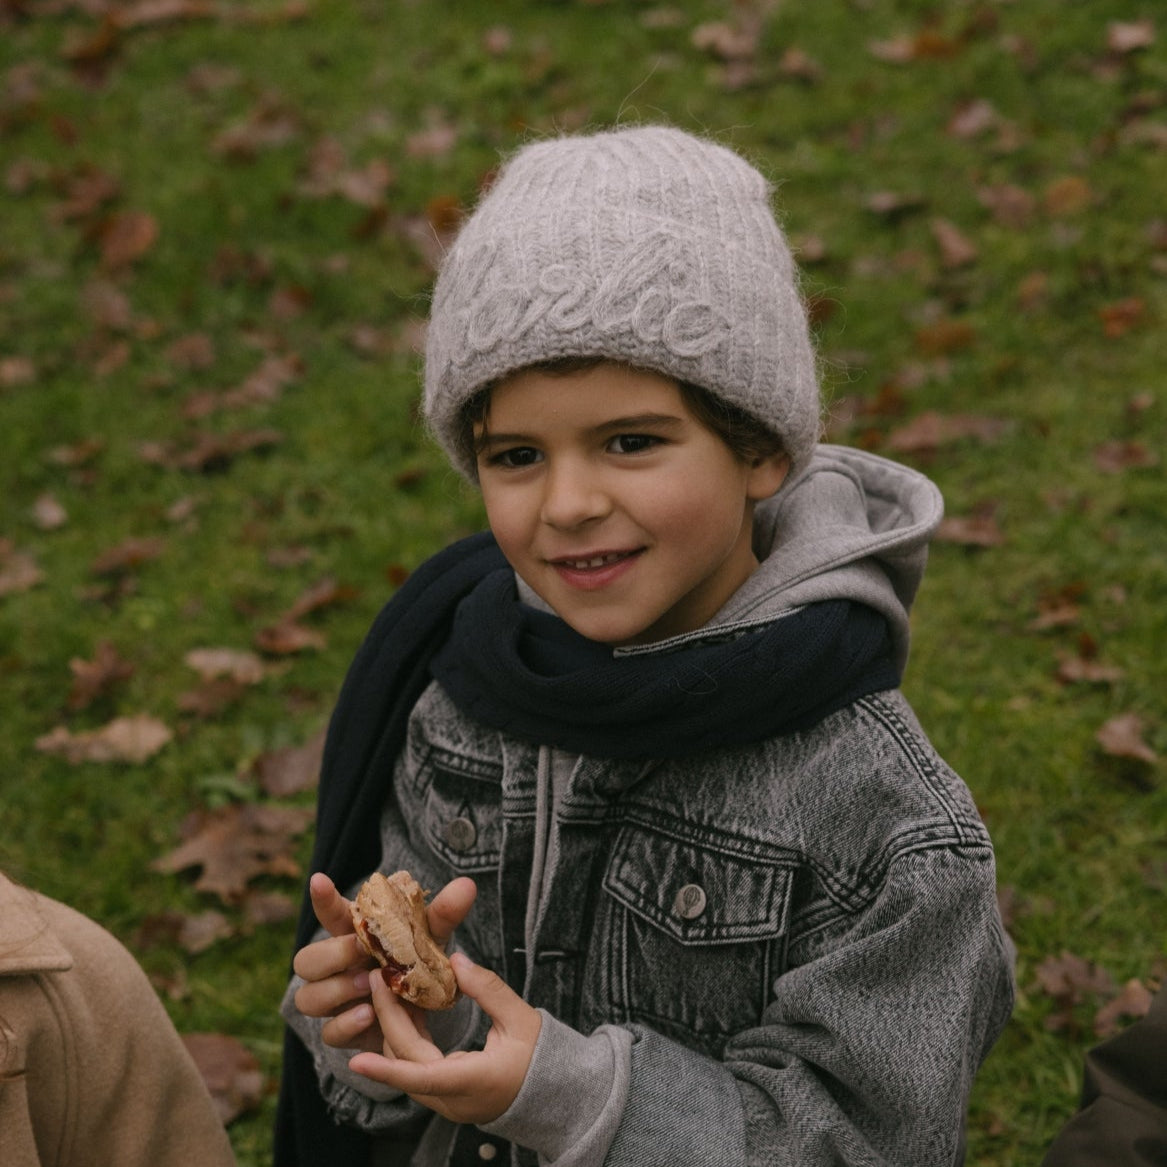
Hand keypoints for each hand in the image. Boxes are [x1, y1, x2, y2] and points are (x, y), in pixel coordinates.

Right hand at [293, 872, 476, 1052]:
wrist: (422, 1010)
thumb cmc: (416, 962)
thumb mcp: (430, 938)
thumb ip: (443, 915)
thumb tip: (467, 886)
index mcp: (352, 935)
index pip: (330, 913)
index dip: (323, 898)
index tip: (320, 880)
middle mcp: (335, 967)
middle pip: (305, 960)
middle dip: (330, 954)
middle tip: (359, 950)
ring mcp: (334, 1000)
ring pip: (308, 997)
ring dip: (335, 990)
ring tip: (365, 985)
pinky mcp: (343, 1030)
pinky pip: (328, 1032)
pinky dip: (346, 1023)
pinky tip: (369, 1015)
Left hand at [349, 952, 541, 1125]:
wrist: (552, 1095)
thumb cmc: (541, 1057)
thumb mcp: (521, 1019)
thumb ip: (488, 989)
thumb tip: (456, 960)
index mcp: (473, 1082)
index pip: (422, 1078)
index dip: (386, 1070)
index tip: (356, 1059)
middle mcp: (453, 1098)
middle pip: (407, 1061)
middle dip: (387, 1019)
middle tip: (377, 979)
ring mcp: (447, 1101)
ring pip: (407, 1066)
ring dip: (395, 1028)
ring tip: (389, 987)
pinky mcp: (446, 1096)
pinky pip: (416, 1068)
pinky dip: (409, 1038)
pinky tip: (410, 1008)